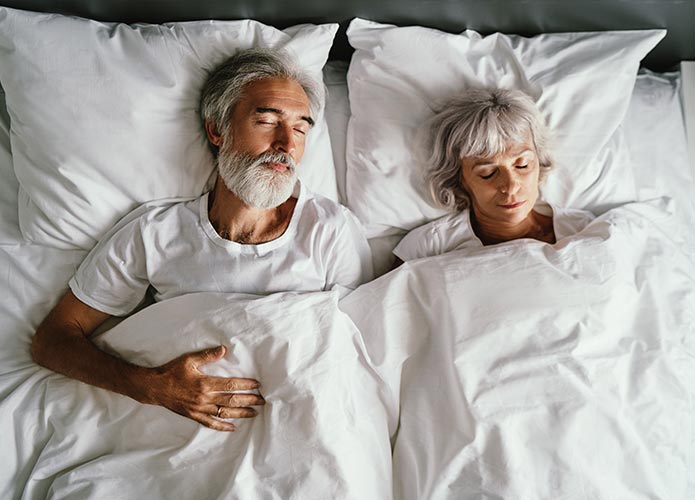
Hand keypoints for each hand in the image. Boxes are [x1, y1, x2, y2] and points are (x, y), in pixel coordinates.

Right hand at [145, 345, 264, 430]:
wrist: (154, 387)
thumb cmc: (172, 371)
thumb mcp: (189, 359)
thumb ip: (207, 355)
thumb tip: (224, 349)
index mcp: (205, 384)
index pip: (231, 385)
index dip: (246, 385)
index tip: (258, 385)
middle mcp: (204, 398)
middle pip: (231, 401)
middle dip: (249, 400)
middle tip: (262, 400)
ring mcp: (199, 409)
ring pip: (224, 414)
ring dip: (241, 414)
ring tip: (254, 413)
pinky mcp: (194, 416)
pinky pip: (210, 424)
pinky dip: (222, 426)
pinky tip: (233, 427)